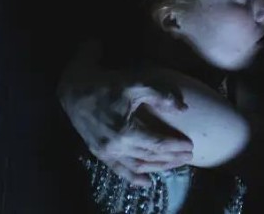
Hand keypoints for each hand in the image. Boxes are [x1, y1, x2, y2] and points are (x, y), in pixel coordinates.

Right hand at [58, 41, 193, 186]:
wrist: (73, 89)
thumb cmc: (106, 83)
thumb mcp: (135, 83)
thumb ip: (160, 95)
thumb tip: (182, 109)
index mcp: (125, 132)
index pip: (157, 144)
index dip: (175, 146)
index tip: (190, 145)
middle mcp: (115, 147)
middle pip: (149, 157)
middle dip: (171, 158)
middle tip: (188, 156)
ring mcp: (105, 152)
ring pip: (136, 166)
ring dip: (157, 167)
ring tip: (174, 165)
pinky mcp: (98, 152)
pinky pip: (118, 169)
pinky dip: (133, 177)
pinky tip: (146, 182)